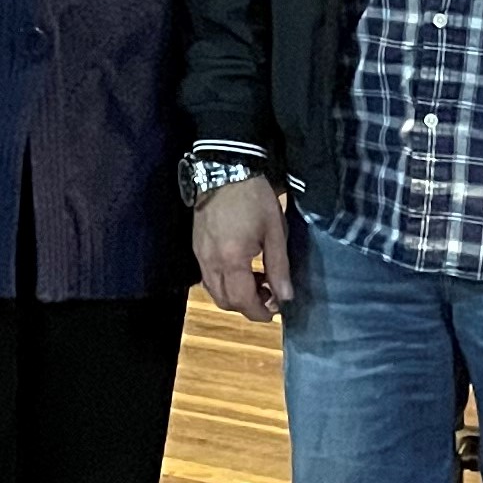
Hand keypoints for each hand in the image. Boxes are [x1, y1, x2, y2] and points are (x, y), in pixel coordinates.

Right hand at [192, 174, 288, 322]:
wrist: (225, 170)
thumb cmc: (254, 198)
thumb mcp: (275, 231)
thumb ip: (279, 267)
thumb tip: (286, 297)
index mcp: (232, 260)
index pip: (243, 301)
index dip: (260, 313)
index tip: (275, 311)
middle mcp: (211, 263)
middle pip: (225, 301)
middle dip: (247, 306)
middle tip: (269, 295)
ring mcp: (200, 255)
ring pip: (214, 291)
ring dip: (235, 295)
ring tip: (257, 280)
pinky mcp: (196, 247)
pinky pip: (208, 277)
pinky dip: (225, 282)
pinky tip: (241, 267)